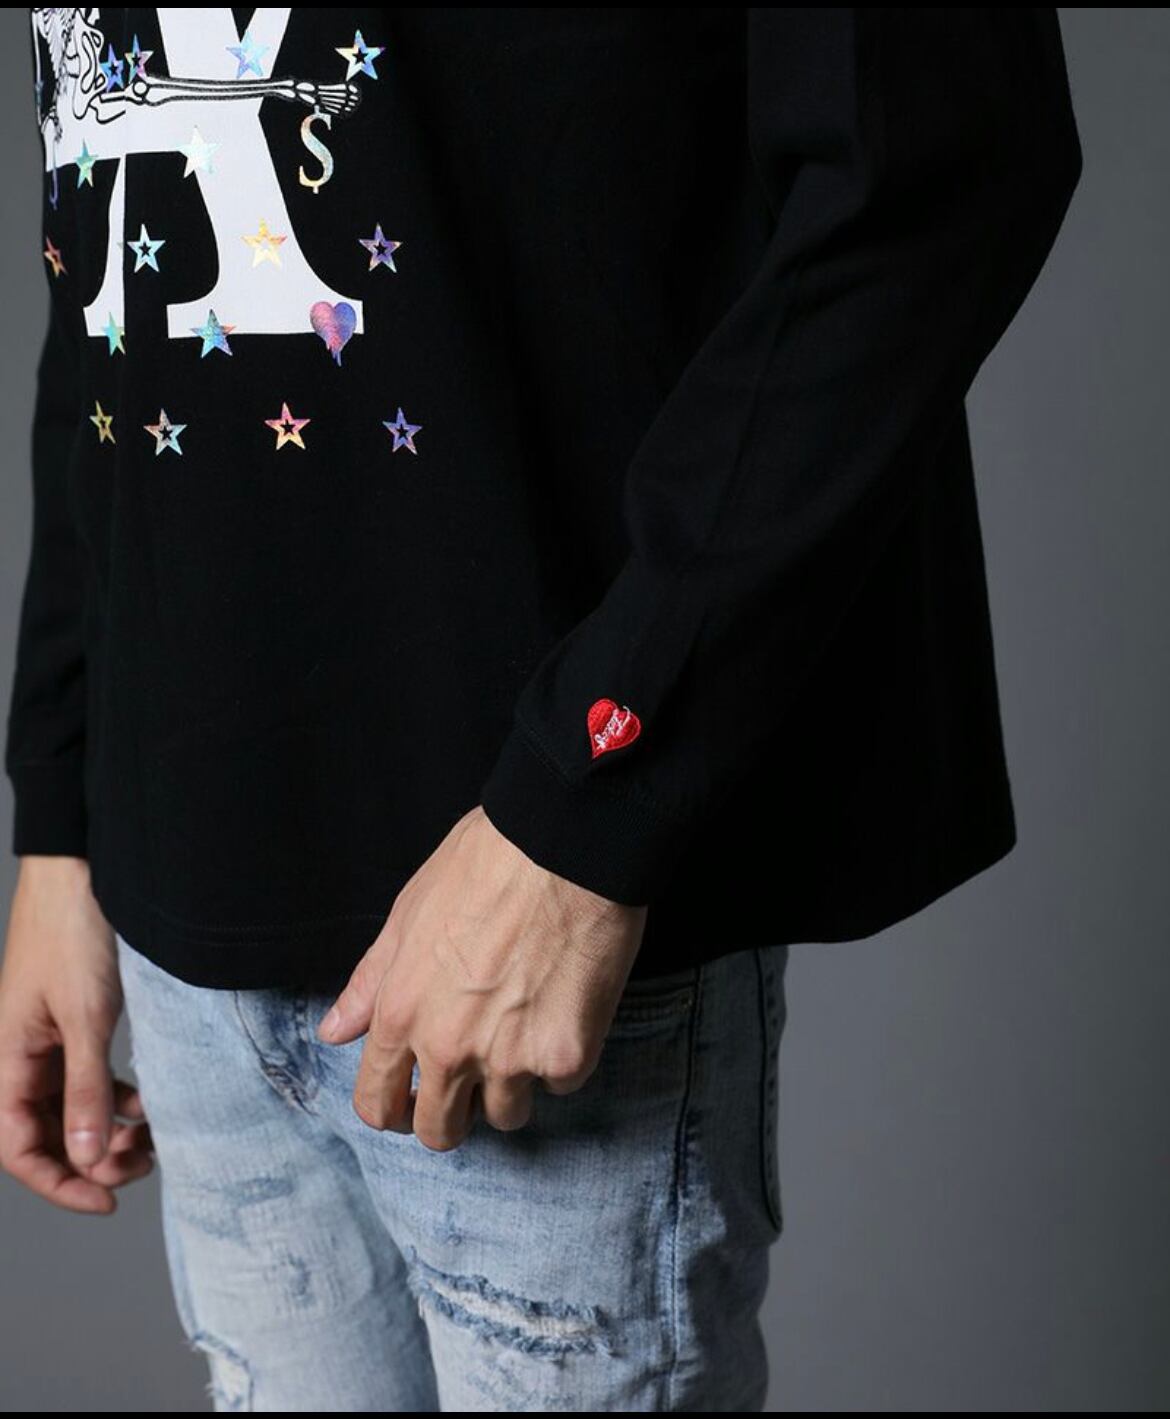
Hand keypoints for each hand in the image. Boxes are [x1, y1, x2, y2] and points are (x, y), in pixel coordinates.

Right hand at [0, 856, 153, 1212]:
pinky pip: (85, 1075)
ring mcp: (45, 1036)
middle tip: (142, 1165)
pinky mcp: (73, 1018)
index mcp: (7, 1059)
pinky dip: (114, 1095)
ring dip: (106, 1129)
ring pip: (68, 1106)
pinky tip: (145, 1100)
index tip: (108, 1200)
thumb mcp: (86, 1017)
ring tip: (151, 1138)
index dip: (60, 1183)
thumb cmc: (75, 932)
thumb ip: (86, 1090)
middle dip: (89, 1159)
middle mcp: (20, 1054)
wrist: (81, 868)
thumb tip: (87, 1160)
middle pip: (44, 1133)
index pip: (18, 1147)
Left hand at [317, 805, 647, 1150]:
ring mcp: (510, 1058)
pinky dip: (561, 1056)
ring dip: (512, 1084)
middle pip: (439, 1131)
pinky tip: (565, 1006)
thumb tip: (334, 1031)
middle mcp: (449, 1047)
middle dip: (451, 1116)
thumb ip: (372, 982)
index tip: (410, 1100)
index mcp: (401, 1012)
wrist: (566, 846)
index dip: (390, 1110)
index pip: (375, 1103)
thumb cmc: (486, 864)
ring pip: (506, 1115)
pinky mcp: (566, 1055)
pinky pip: (560, 1083)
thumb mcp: (409, 913)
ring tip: (525, 1028)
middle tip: (471, 1085)